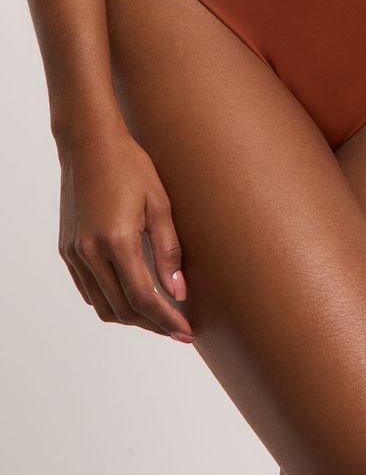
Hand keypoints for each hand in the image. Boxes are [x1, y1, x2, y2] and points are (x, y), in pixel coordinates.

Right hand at [57, 125, 194, 342]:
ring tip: (160, 316)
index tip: (186, 331)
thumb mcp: (159, 204)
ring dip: (132, 317)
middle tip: (178, 328)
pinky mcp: (67, 249)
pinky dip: (112, 301)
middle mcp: (89, 253)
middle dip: (153, 324)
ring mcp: (74, 253)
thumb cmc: (130, 166)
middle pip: (123, 309)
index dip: (167, 320)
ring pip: (103, 305)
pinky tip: (132, 296)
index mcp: (116, 241)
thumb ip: (169, 250)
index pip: (144, 298)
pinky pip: (89, 290)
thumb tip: (179, 292)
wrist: (89, 144)